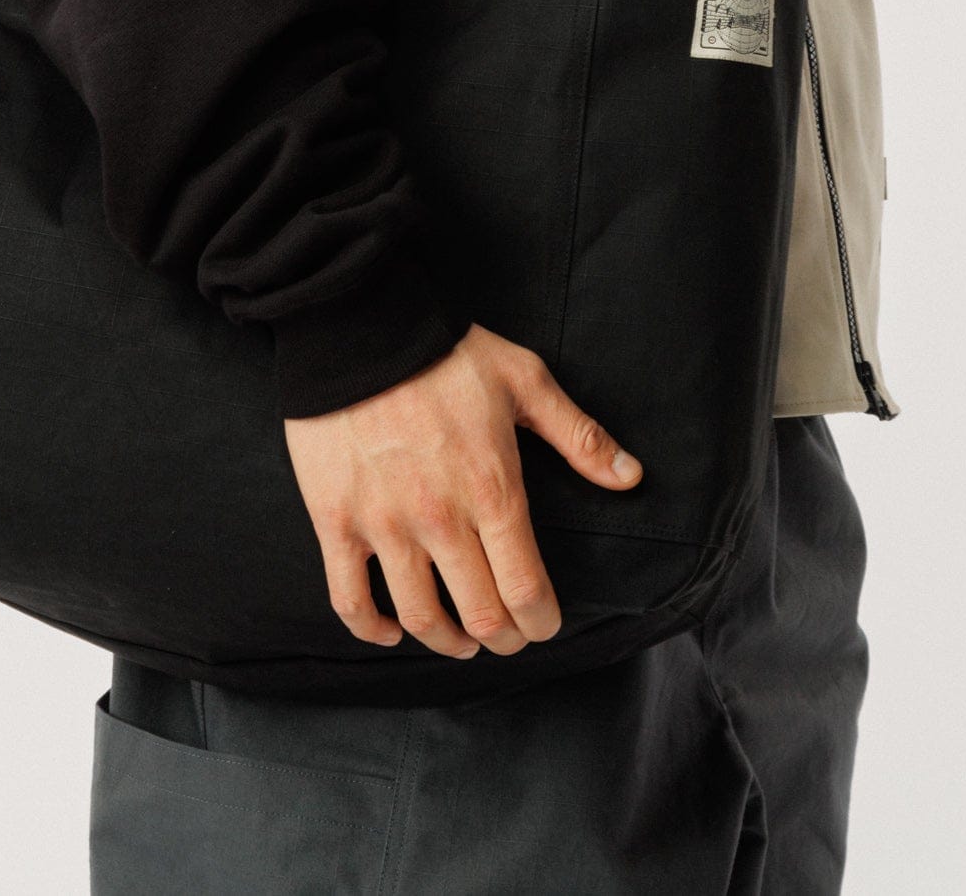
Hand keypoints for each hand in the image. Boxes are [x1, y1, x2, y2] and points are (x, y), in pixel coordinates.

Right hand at [282, 322, 642, 660]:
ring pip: (420, 617)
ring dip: (447, 642)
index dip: (542, 622)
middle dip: (505, 637)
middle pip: (481, 616)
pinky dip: (371, 628)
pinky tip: (390, 630)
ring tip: (460, 638)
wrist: (359, 323)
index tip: (545, 624)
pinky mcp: (335, 521)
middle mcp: (439, 518)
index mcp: (492, 488)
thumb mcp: (525, 380)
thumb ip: (578, 434)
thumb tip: (630, 476)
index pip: (526, 590)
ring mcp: (382, 524)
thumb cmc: (445, 351)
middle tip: (509, 634)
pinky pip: (348, 599)